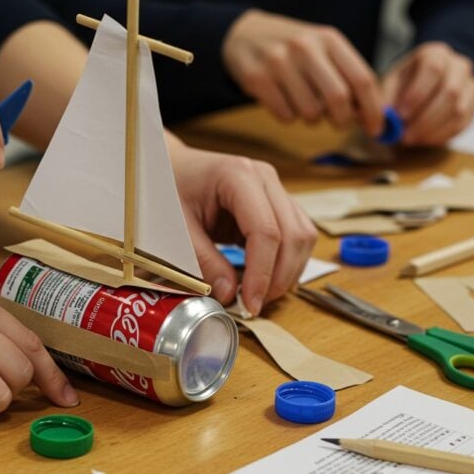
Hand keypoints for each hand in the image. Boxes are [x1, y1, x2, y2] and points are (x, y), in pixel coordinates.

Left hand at [167, 134, 316, 315]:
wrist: (172, 168)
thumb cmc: (170, 190)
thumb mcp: (177, 227)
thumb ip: (203, 261)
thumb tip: (229, 294)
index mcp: (238, 176)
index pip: (266, 231)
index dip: (262, 273)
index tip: (250, 303)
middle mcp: (265, 178)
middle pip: (293, 235)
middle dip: (278, 277)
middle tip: (254, 305)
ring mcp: (275, 189)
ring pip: (303, 237)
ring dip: (287, 272)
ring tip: (259, 294)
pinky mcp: (278, 203)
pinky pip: (297, 235)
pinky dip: (287, 262)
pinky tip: (265, 279)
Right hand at [222, 10, 383, 135]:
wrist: (243, 34)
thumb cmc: (293, 49)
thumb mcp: (323, 50)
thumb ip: (347, 77)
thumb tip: (370, 116)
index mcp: (329, 39)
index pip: (362, 79)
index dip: (373, 110)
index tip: (376, 128)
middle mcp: (305, 47)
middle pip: (338, 99)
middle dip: (342, 120)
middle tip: (338, 123)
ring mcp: (278, 62)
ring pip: (310, 113)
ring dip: (311, 118)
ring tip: (303, 102)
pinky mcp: (257, 78)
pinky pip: (285, 116)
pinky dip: (288, 116)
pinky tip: (282, 99)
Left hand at [382, 42, 473, 145]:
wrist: (426, 85)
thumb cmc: (405, 84)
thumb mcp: (391, 85)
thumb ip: (386, 101)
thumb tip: (387, 123)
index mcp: (435, 53)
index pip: (433, 68)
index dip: (417, 93)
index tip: (400, 115)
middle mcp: (458, 65)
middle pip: (450, 91)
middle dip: (425, 118)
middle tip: (404, 136)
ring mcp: (470, 85)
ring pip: (459, 110)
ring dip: (433, 130)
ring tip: (411, 139)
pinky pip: (463, 123)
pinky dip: (442, 135)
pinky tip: (424, 140)